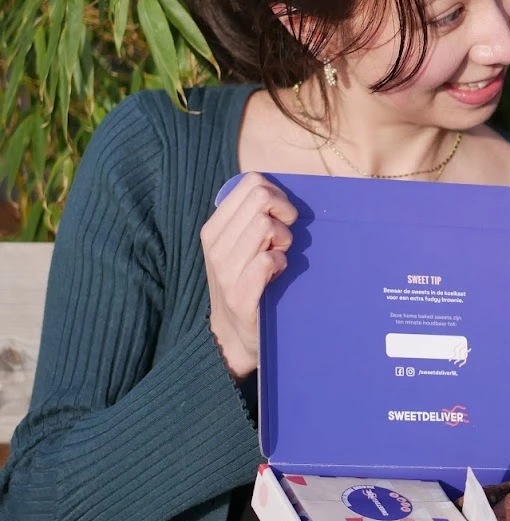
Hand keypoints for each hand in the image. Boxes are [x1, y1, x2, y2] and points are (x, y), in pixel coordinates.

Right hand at [200, 173, 297, 378]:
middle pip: (261, 199)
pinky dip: (281, 263)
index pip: (250, 183)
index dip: (277, 194)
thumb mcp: (239, 246)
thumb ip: (252, 218)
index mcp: (214, 228)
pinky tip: (279, 273)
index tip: (282, 217)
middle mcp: (215, 245)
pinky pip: (267, 260)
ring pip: (265, 226)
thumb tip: (279, 192)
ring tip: (280, 256)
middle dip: (283, 214)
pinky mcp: (239, 294)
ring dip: (284, 240)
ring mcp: (225, 270)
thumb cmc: (245, 283)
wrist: (232, 337)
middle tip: (285, 238)